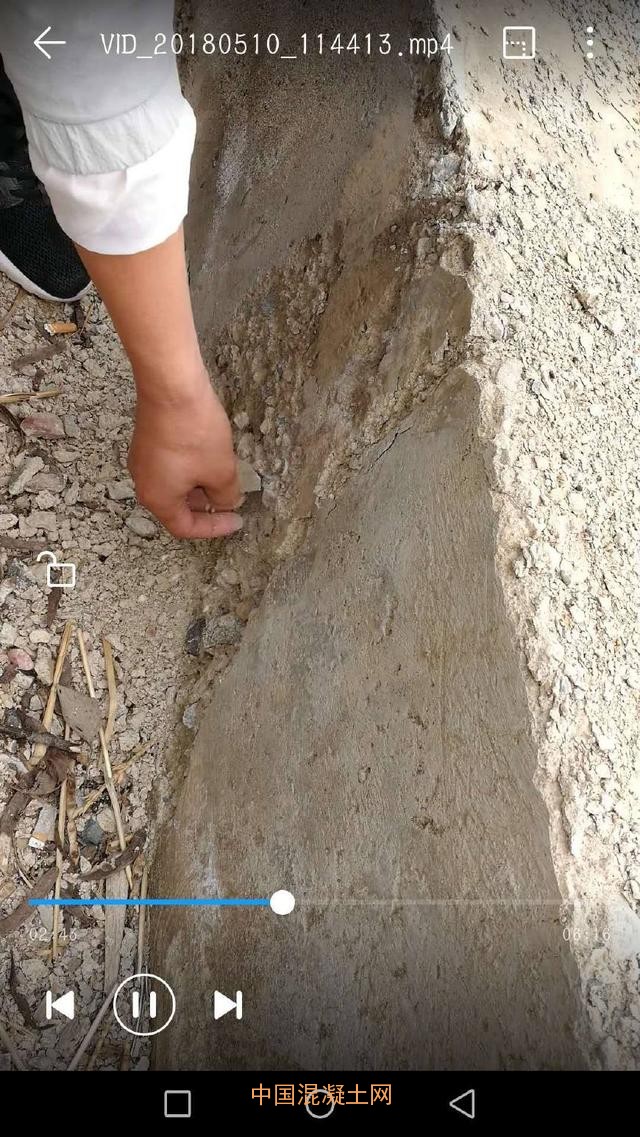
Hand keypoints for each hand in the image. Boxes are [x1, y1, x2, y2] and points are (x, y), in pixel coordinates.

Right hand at [128, 373, 242, 538]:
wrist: (171, 387)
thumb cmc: (194, 433)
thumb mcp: (221, 471)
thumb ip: (226, 496)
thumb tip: (225, 502)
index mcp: (158, 499)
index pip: (185, 527)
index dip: (213, 528)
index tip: (236, 520)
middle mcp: (143, 483)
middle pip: (176, 507)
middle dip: (206, 506)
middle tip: (231, 499)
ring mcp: (142, 460)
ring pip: (173, 485)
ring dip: (198, 486)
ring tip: (223, 475)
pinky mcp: (146, 441)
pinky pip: (169, 466)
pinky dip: (189, 469)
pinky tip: (208, 455)